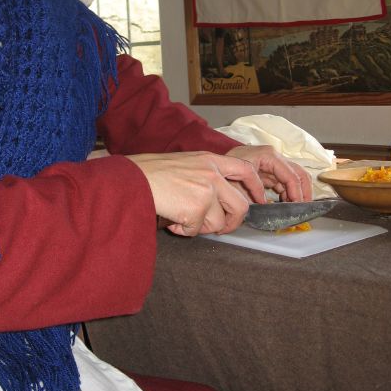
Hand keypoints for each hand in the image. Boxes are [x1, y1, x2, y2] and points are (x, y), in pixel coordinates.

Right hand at [127, 151, 265, 236]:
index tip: (257, 200)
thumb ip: (204, 175)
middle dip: (232, 223)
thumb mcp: (184, 163)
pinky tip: (172, 220)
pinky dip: (184, 230)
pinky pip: (197, 231)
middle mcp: (212, 174)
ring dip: (201, 227)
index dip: (256, 188)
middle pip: (240, 205)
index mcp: (210, 160)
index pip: (246, 170)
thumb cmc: (150, 172)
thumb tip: (216, 200)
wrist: (132, 179)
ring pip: (218, 222)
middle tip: (220, 228)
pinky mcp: (196, 209)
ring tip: (181, 218)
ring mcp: (206, 191)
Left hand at [225, 144, 311, 201]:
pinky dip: (288, 193)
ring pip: (295, 177)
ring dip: (296, 193)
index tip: (297, 207)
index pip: (291, 175)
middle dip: (303, 192)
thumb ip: (254, 193)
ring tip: (294, 209)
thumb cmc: (222, 173)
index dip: (296, 192)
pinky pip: (285, 181)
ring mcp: (273, 163)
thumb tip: (268, 205)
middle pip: (298, 173)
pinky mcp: (270, 170)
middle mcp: (273, 156)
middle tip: (303, 209)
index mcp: (267, 156)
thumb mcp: (237, 184)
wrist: (213, 168)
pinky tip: (285, 204)